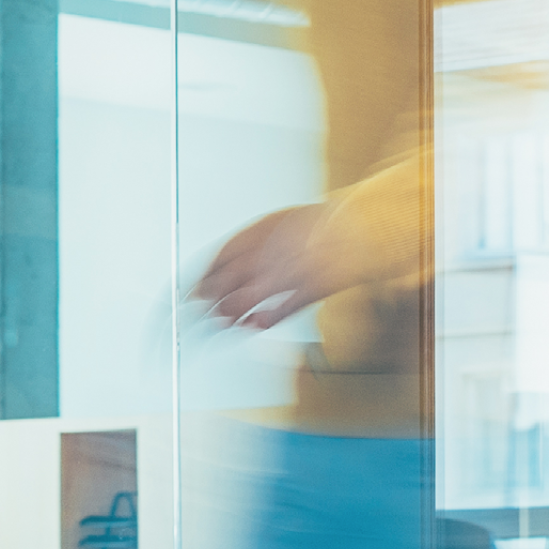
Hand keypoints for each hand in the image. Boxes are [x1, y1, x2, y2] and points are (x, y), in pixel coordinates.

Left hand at [193, 203, 339, 329]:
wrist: (357, 227)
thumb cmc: (319, 224)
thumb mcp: (276, 223)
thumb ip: (249, 243)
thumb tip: (227, 263)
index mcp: (256, 234)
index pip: (214, 261)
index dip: (199, 280)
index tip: (191, 292)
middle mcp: (266, 254)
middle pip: (222, 284)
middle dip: (208, 302)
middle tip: (200, 312)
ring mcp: (286, 274)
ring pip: (243, 302)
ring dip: (229, 315)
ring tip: (224, 322)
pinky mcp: (306, 292)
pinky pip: (277, 313)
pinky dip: (262, 322)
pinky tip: (254, 326)